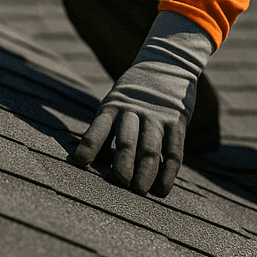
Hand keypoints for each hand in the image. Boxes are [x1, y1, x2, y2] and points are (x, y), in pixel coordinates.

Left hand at [72, 11, 214, 196]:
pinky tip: (162, 189)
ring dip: (145, 172)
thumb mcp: (115, 102)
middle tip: (119, 184)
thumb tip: (87, 163)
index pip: (99, 127)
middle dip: (122, 164)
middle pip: (126, 141)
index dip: (89, 145)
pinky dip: (168, 172)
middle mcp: (134, 110)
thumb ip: (105, 129)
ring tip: (139, 191)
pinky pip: (174, 150)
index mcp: (113, 106)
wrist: (167, 64)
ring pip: (150, 148)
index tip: (80, 163)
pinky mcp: (177, 121)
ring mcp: (157, 116)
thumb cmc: (133, 96)